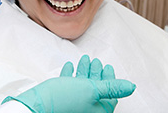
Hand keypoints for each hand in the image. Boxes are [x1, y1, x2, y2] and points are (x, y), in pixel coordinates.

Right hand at [2, 55, 135, 112]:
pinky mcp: (60, 100)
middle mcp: (86, 109)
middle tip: (96, 61)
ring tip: (85, 60)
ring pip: (81, 86)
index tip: (108, 67)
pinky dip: (70, 76)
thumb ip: (112, 88)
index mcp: (96, 109)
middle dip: (95, 72)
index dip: (110, 79)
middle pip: (95, 89)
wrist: (35, 106)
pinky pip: (68, 87)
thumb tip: (132, 87)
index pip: (109, 95)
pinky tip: (69, 66)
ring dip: (83, 71)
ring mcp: (73, 105)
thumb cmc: (64, 99)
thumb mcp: (92, 90)